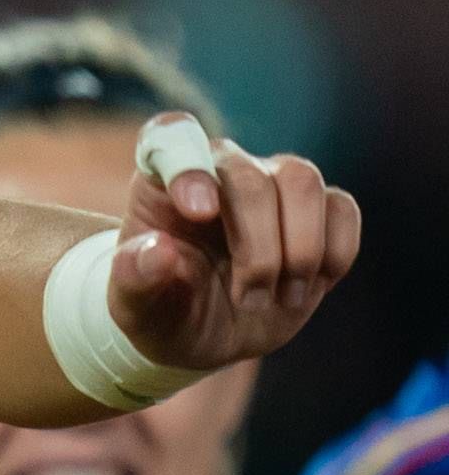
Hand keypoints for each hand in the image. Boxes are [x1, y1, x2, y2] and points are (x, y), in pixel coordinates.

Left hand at [106, 113, 356, 376]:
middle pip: (250, 177)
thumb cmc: (160, 311)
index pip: (171, 137)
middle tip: (248, 300)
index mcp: (160, 183)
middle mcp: (219, 171)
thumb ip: (133, 278)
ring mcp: (271, 186)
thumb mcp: (134, 308)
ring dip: (299, 249)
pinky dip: (334, 252)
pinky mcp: (317, 211)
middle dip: (257, 246)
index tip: (199, 213)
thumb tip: (158, 251)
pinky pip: (341, 208)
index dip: (189, 167)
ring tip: (279, 299)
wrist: (202, 336)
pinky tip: (306, 288)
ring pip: (303, 181)